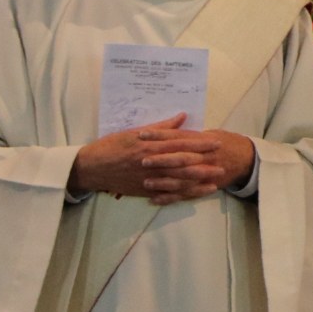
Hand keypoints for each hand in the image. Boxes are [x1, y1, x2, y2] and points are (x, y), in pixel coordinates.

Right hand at [69, 114, 248, 202]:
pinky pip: (166, 193)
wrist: (90, 167)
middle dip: (204, 163)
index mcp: (149, 145)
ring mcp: (147, 178)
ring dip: (197, 180)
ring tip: (215, 180)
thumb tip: (182, 117)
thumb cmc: (111, 146)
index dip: (199, 143)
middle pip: (182, 163)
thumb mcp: (134, 132)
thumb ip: (161, 127)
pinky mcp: (144, 190)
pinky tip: (195, 193)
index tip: (216, 142)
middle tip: (223, 162)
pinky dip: (182, 194)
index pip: (180, 143)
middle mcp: (150, 162)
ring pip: (177, 180)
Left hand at [134, 126, 258, 204]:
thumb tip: (173, 127)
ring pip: (182, 178)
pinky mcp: (205, 186)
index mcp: (203, 141)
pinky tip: (155, 200)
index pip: (179, 137)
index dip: (161, 135)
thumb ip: (191, 133)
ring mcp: (205, 173)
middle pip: (180, 157)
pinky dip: (171, 198)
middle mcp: (204, 157)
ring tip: (146, 182)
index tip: (142, 134)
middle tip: (142, 160)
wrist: (247, 159)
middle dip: (161, 159)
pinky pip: (186, 194)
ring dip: (164, 181)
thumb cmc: (227, 143)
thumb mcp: (212, 133)